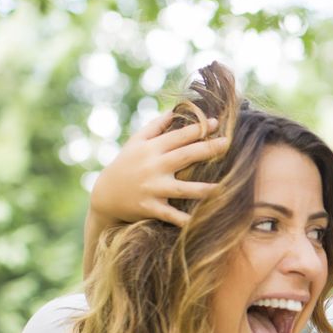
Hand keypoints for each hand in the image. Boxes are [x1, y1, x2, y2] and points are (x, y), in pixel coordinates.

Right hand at [90, 112, 228, 228]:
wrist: (104, 195)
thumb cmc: (125, 164)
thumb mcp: (136, 142)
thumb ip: (156, 126)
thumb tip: (175, 110)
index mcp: (152, 149)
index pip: (178, 136)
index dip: (198, 128)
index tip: (217, 123)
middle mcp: (153, 167)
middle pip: (185, 156)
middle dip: (207, 149)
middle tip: (228, 143)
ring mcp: (152, 188)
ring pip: (183, 189)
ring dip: (204, 189)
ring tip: (224, 188)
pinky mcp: (150, 208)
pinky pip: (171, 215)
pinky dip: (184, 220)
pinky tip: (201, 222)